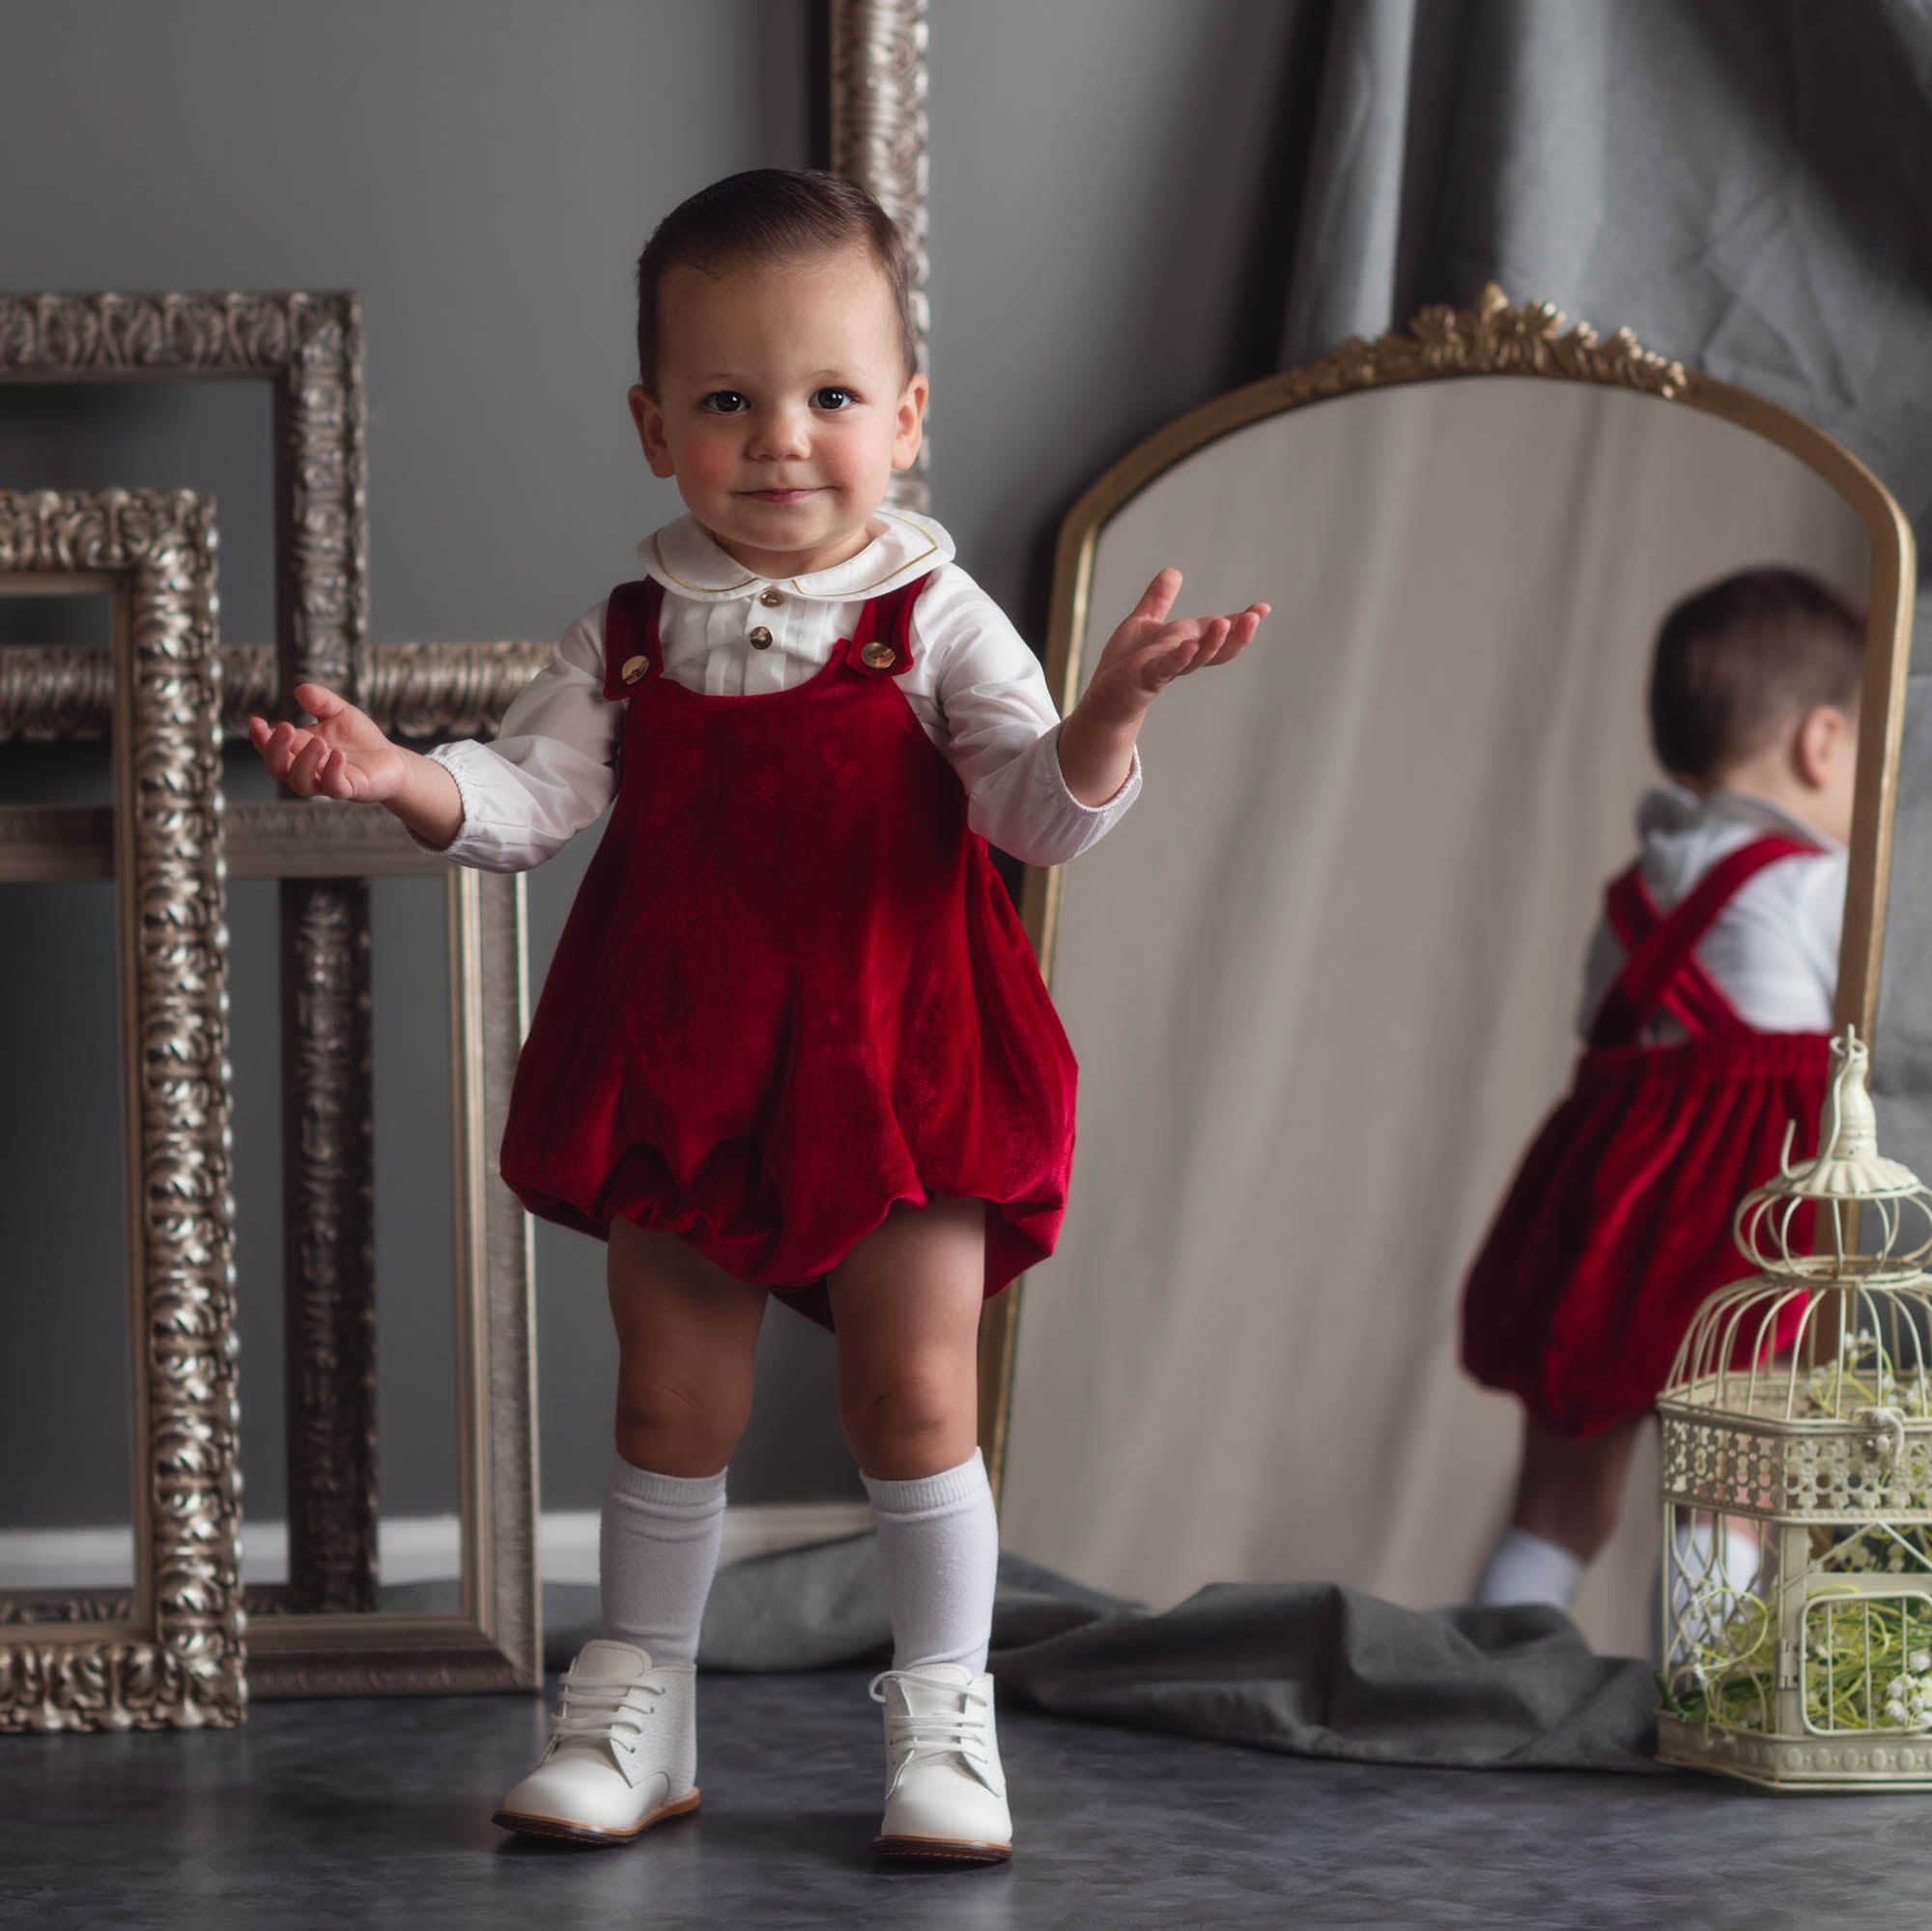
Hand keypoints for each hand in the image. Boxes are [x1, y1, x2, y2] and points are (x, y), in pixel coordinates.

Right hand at [246, 682, 411, 803]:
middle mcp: (308, 769)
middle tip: (286, 728)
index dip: (260, 737)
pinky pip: (333, 787)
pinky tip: (338, 754)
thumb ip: (321, 701)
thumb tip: (300, 690)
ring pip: (300, 783)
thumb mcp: (340, 713)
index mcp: (299, 749)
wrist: (392, 760)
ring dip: (304, 762)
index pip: (270, 748)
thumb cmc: (361, 739)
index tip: (256, 721)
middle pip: (277, 768)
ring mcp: (326, 782)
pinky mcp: (349, 790)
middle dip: (275, 749)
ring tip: (319, 742)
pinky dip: (332, 771)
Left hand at [1081, 568, 1268, 727]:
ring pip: (1197, 657)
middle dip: (1238, 635)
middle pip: (1217, 648)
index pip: (1219, 631)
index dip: (1241, 622)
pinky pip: (1166, 667)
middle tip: (1255, 617)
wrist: (1105, 694)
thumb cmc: (1126, 663)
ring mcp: (1167, 668)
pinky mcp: (1147, 677)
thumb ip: (1159, 600)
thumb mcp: (1144, 623)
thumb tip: (1173, 571)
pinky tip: (1189, 646)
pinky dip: (1179, 657)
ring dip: (1212, 643)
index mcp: (1186, 642)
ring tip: (1225, 624)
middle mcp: (1183, 657)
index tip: (1263, 607)